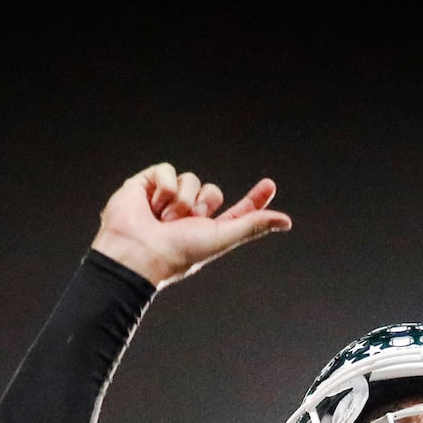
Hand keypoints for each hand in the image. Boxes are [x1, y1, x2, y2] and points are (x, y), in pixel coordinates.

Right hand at [90, 164, 291, 289]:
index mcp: (208, 230)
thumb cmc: (178, 253)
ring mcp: (167, 199)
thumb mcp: (221, 237)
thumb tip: (287, 221)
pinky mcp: (147, 185)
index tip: (269, 184)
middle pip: (211, 190)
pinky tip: (151, 204)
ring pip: (191, 178)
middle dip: (202, 202)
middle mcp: (188, 214)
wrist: (136, 251)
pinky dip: (163, 186)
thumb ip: (252, 225)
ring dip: (181, 199)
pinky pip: (168, 169)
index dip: (253, 199)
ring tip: (162, 219)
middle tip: (184, 222)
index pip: (237, 211)